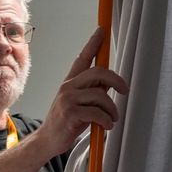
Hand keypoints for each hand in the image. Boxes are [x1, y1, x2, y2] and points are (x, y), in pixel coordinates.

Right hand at [40, 28, 129, 154]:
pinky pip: (97, 112)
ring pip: (100, 95)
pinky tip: (106, 126)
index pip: (83, 58)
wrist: (47, 140)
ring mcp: (67, 99)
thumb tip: (110, 84)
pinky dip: (106, 120)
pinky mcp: (70, 113)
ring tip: (112, 118)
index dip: (93, 43)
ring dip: (112, 109)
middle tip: (124, 90)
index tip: (101, 30)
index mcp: (70, 82)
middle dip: (116, 80)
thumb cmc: (66, 122)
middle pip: (98, 72)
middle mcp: (67, 87)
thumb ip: (92, 91)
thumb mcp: (79, 103)